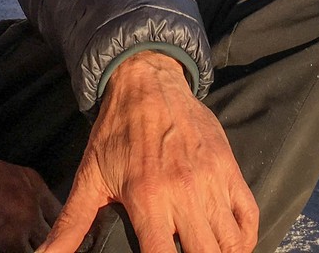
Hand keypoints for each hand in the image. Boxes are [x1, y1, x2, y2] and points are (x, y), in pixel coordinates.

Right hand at [0, 141, 60, 251]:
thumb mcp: (10, 173)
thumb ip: (31, 192)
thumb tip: (41, 211)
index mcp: (34, 186)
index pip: (62, 212)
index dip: (66, 225)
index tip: (66, 233)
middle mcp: (30, 207)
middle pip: (55, 234)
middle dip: (55, 242)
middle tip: (57, 246)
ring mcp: (16, 228)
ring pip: (40, 249)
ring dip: (38, 249)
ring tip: (37, 248)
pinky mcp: (0, 246)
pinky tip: (12, 249)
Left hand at [38, 51, 257, 252]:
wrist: (146, 81)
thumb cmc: (115, 132)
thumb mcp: (89, 177)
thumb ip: (70, 226)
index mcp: (147, 198)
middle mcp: (184, 192)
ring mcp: (211, 180)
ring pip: (232, 243)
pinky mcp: (228, 168)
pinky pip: (248, 215)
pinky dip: (244, 239)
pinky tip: (232, 246)